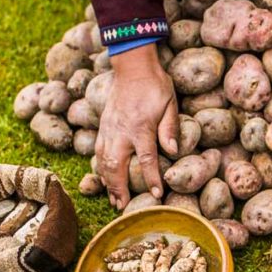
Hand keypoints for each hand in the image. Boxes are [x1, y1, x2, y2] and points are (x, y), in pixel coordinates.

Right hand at [97, 44, 178, 209]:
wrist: (132, 65)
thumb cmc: (155, 84)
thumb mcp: (170, 104)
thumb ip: (170, 129)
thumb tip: (174, 151)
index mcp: (141, 127)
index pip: (146, 159)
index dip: (151, 179)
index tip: (157, 194)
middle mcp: (121, 130)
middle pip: (116, 166)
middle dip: (119, 189)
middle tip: (123, 207)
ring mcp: (110, 128)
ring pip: (103, 160)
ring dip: (107, 182)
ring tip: (113, 199)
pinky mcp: (104, 125)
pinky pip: (98, 151)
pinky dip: (100, 167)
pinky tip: (104, 178)